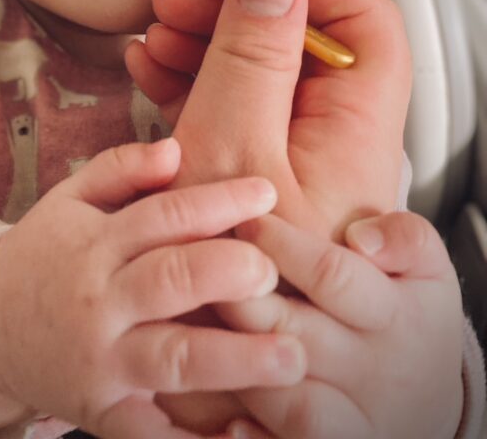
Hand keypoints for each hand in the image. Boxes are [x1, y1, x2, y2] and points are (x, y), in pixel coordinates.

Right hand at [0, 138, 306, 438]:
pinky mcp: (103, 413)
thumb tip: (175, 150)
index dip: (216, 201)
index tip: (266, 191)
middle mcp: (100, 302)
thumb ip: (121, 169)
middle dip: (226, 273)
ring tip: (291, 356)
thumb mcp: (69, 199)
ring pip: (171, 358)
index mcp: (96, 244)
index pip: (163, 215)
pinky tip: (239, 433)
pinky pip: (150, 433)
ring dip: (233, 359)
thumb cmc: (45, 257)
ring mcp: (102, 362)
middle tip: (275, 271)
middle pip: (168, 281)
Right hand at [126, 0, 410, 238]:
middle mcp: (331, 139)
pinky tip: (150, 70)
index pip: (365, 26)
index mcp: (351, 130)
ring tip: (152, 36)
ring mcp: (290, 155)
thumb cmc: (222, 266)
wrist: (194, 347)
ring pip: (260, 73)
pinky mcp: (253, 170)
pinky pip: (232, 109)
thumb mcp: (232, 145)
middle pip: (302, 44)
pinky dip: (192, 83)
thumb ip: (255, 56)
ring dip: (205, 44)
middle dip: (236, 12)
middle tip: (180, 1)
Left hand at [222, 210, 464, 438]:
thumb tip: (362, 238)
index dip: (281, 245)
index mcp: (397, 316)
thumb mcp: (428, 266)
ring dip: (242, 364)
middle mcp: (374, 373)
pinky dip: (256, 435)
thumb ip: (406, 237)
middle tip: (206, 266)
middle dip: (243, 299)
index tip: (246, 218)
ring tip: (206, 325)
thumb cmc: (411, 312)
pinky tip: (228, 414)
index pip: (332, 275)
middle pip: (295, 334)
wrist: (429, 400)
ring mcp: (354, 421)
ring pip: (289, 401)